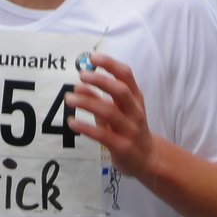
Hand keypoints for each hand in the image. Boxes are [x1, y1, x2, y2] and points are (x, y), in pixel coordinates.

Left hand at [65, 54, 153, 177]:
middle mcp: (135, 111)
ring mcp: (130, 129)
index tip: (93, 57)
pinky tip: (71, 122)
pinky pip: (102, 135)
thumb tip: (79, 86)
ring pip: (109, 112)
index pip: (126, 75)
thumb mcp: (118, 111)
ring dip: (88, 102)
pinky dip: (85, 127)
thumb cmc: (129, 130)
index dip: (110, 64)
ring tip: (69, 98)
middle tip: (81, 76)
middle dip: (101, 80)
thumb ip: (99, 99)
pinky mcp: (121, 146)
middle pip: (120, 91)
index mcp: (135, 98)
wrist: (147, 159)